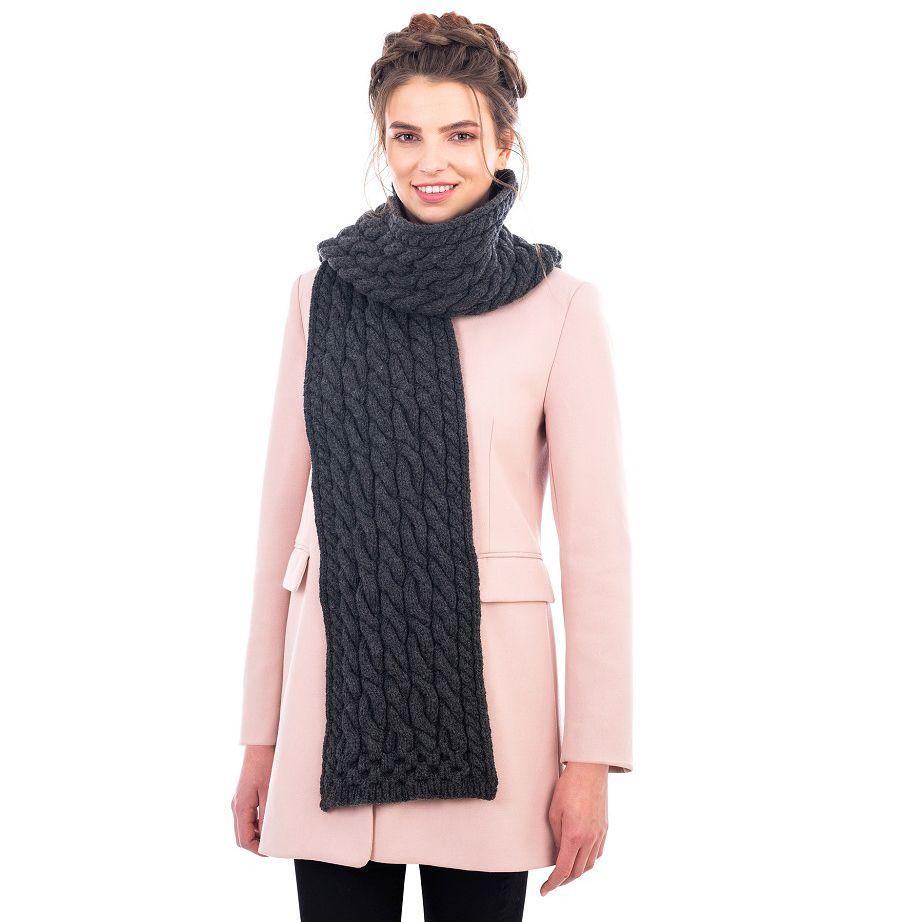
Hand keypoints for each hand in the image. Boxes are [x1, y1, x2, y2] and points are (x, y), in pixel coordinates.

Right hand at [232, 744, 274, 853]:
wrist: (260, 744)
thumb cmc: (266, 765)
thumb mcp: (270, 792)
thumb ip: (266, 816)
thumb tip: (266, 837)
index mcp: (240, 807)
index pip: (244, 839)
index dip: (257, 849)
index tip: (272, 851)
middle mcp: (236, 806)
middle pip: (242, 836)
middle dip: (256, 844)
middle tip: (274, 845)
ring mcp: (239, 801)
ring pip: (244, 828)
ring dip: (256, 834)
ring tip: (274, 834)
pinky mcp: (244, 796)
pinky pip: (247, 817)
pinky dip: (256, 824)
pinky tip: (269, 821)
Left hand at [540, 761, 608, 894]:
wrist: (589, 769)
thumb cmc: (568, 786)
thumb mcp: (554, 811)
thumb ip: (556, 836)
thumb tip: (559, 852)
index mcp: (575, 836)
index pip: (564, 869)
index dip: (553, 883)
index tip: (545, 890)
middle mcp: (590, 838)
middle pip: (578, 871)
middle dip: (564, 880)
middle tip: (553, 882)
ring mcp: (600, 833)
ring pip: (590, 864)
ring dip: (578, 872)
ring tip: (566, 872)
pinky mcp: (604, 827)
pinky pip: (598, 852)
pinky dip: (589, 860)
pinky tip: (581, 857)